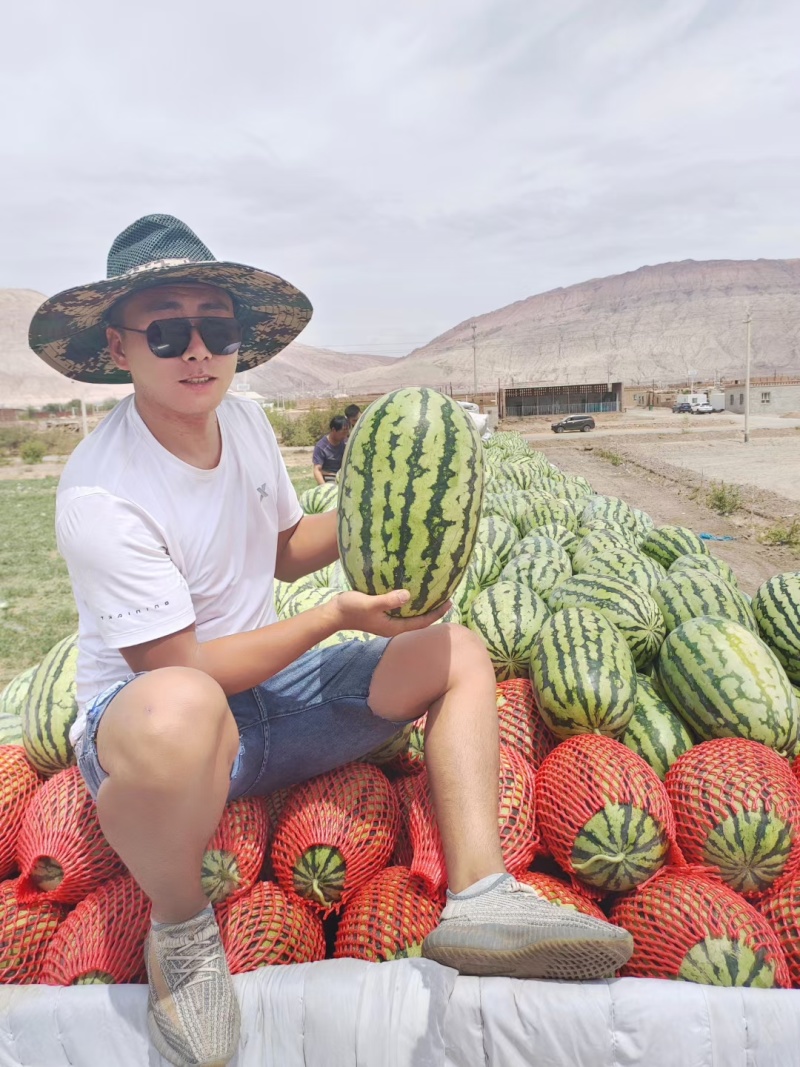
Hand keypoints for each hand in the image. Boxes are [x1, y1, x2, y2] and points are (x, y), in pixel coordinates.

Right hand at [328, 589, 450, 637]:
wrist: (334, 613)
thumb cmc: (351, 609)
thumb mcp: (370, 603)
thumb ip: (388, 600)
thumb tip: (408, 595)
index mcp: (393, 627)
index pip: (421, 623)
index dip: (436, 614)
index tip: (448, 603)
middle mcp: (393, 626)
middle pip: (419, 621)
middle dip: (433, 611)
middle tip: (447, 599)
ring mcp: (388, 621)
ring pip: (411, 616)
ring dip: (423, 607)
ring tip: (435, 596)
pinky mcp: (383, 614)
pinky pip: (403, 610)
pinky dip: (411, 603)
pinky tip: (414, 592)